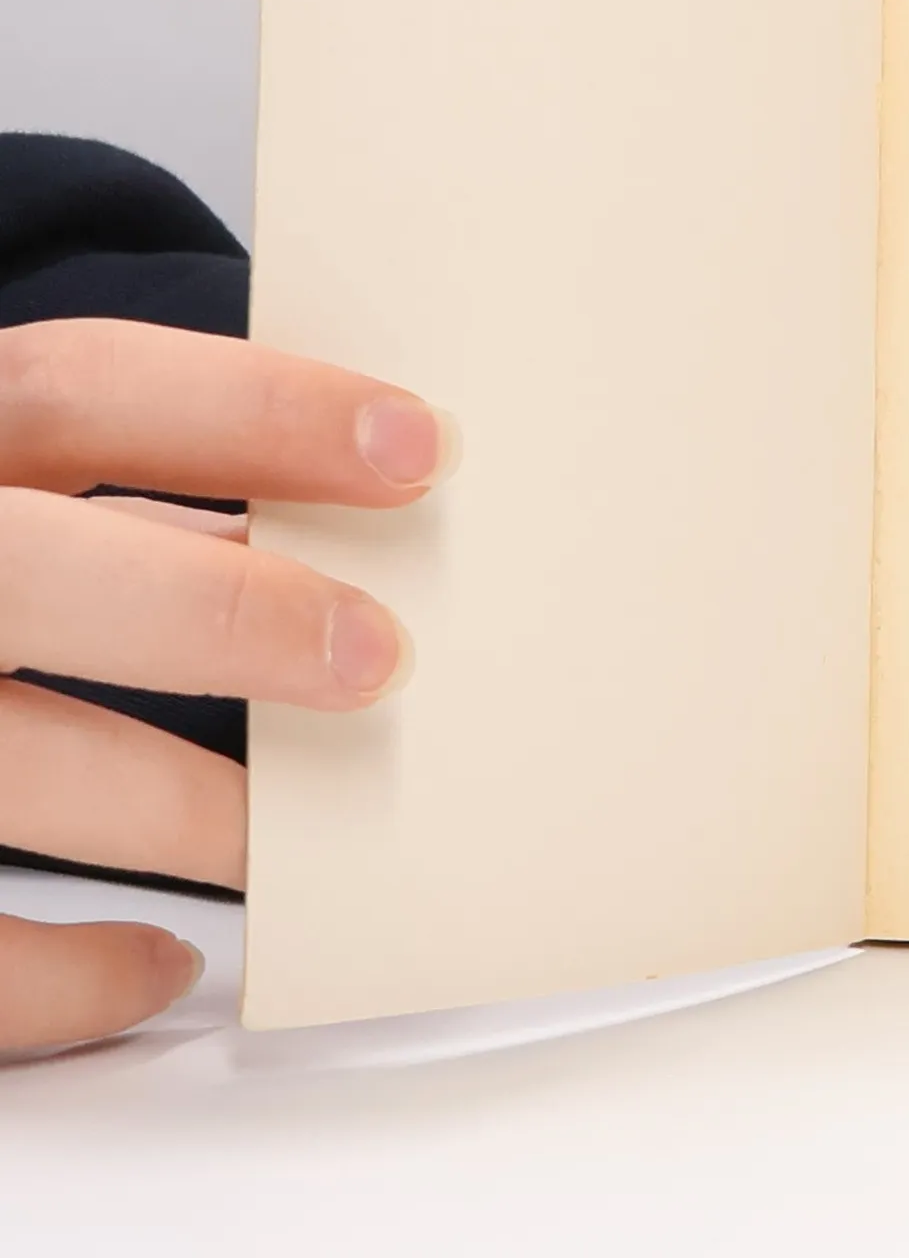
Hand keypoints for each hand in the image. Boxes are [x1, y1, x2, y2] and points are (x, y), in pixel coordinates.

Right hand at [0, 319, 455, 1051]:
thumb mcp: (3, 516)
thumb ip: (123, 523)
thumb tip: (328, 538)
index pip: (75, 387)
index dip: (254, 405)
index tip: (417, 446)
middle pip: (27, 567)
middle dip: (213, 611)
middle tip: (378, 657)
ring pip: (4, 766)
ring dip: (174, 808)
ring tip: (295, 838)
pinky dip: (63, 972)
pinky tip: (161, 961)